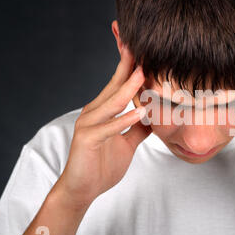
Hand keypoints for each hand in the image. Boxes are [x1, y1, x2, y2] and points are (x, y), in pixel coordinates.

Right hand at [55, 46, 151, 208]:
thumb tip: (153, 117)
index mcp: (102, 111)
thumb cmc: (102, 165)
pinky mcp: (87, 139)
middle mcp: (93, 112)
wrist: (81, 190)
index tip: (142, 49)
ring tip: (144, 73)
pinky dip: (125, 120)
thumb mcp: (127, 144)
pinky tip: (140, 112)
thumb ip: (137, 129)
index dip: (130, 66)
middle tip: (140, 45)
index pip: (118, 84)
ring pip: (112, 102)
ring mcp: (88, 124)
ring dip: (128, 88)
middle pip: (114, 85)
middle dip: (128, 65)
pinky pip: (109, 127)